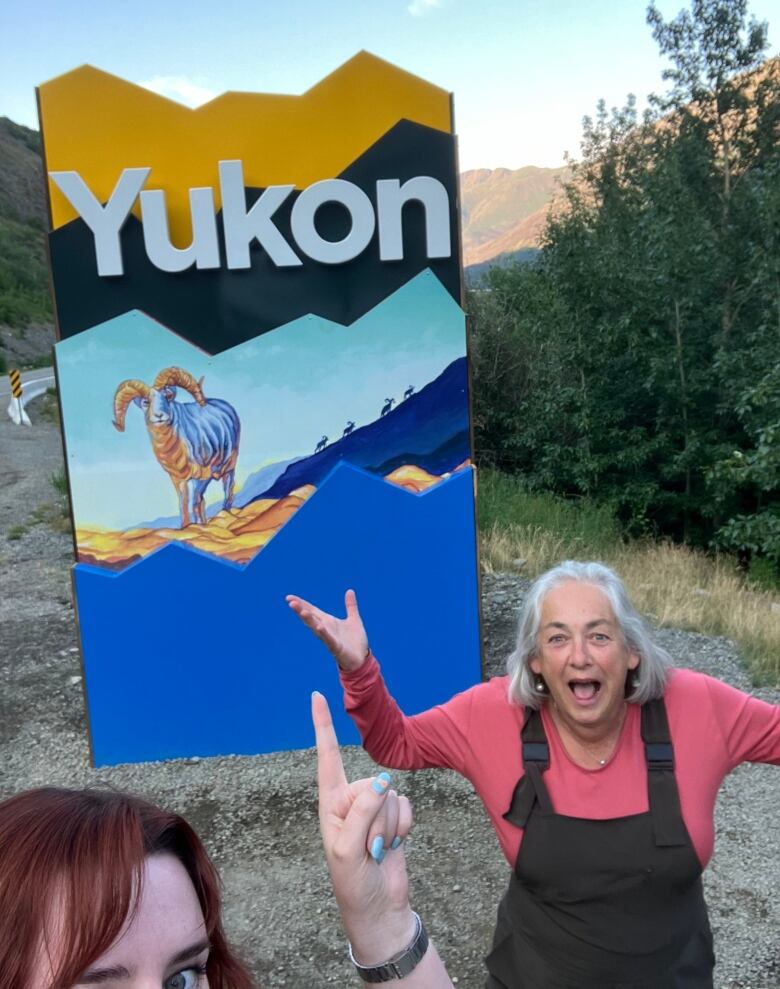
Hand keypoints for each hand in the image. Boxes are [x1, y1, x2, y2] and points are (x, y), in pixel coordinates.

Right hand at [288, 589, 368, 671]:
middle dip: (300, 610)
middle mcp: (325, 629)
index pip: (312, 610)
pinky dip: (324, 633)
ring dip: (309, 620)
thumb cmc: (355, 641)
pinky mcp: (336, 647)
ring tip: (301, 611)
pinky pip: (328, 639)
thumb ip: (350, 605)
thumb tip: (350, 590)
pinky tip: (319, 627)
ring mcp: (329, 638)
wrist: (362, 659)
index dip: (301, 603)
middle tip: (290, 602)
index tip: (289, 597)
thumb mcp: (354, 619)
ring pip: (316, 628)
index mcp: (328, 621)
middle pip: (310, 618)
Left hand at [313, 690, 414, 964]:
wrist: (380, 909)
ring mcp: (373, 808)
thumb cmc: (353, 884)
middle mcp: (351, 800)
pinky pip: (406, 806)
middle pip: (372, 783)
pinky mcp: (394, 817)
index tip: (316, 696)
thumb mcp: (347, 851)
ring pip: (392, 795)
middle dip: (375, 817)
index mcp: (330, 803)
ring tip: (377, 849)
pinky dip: (403, 827)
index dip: (323, 726)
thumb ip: (361, 812)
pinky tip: (392, 845)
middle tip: (367, 848)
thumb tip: (382, 781)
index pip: (327, 757)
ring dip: (388, 826)